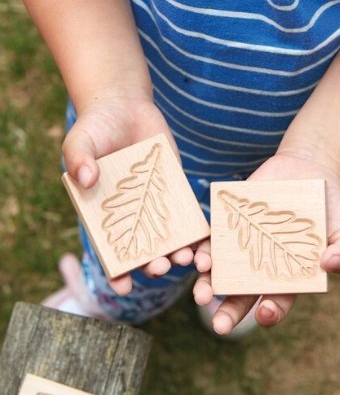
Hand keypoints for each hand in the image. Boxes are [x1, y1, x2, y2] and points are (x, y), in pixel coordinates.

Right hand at [62, 96, 193, 294]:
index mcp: (102, 212)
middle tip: (161, 268)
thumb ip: (79, 159)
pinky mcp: (174, 188)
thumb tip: (86, 179)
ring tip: (187, 259)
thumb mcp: (80, 140)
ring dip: (177, 250)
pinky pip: (185, 211)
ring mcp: (153, 201)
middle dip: (152, 262)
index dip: (115, 269)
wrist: (124, 107)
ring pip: (167, 235)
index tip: (123, 287)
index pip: (108, 248)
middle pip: (142, 246)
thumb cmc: (96, 127)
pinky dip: (195, 226)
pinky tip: (205, 238)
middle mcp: (130, 212)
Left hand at [193, 152, 339, 334]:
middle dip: (230, 311)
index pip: (278, 300)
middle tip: (219, 325)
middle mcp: (262, 264)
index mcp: (290, 275)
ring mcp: (244, 243)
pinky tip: (196, 255)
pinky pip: (213, 237)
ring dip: (208, 283)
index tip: (264, 314)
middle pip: (242, 294)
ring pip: (222, 270)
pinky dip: (203, 247)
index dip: (271, 311)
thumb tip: (331, 265)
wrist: (308, 171)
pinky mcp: (232, 221)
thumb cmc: (331, 208)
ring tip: (201, 292)